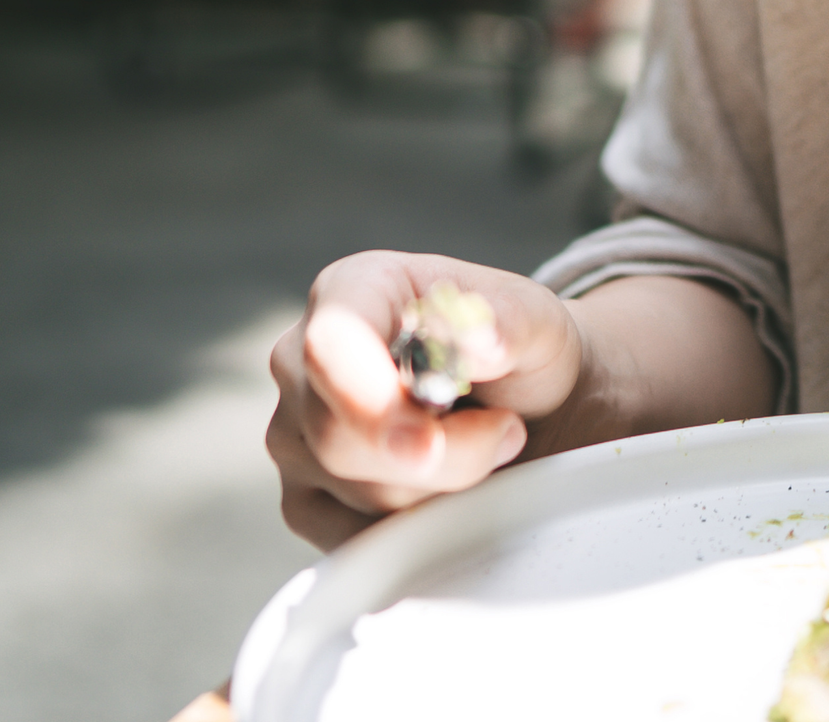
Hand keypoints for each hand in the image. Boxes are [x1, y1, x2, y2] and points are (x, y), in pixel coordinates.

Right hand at [266, 252, 581, 547]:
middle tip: (508, 433)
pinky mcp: (305, 500)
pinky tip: (449, 484)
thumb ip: (509, 321)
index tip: (429, 442)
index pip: (330, 345)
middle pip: (340, 437)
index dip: (372, 401)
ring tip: (482, 443)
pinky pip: (352, 538)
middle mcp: (301, 360)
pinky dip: (417, 524)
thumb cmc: (519, 349)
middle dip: (442, 456)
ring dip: (441, 486)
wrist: (526, 404)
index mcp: (352, 290)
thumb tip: (478, 339)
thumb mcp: (535, 320)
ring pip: (354, 494)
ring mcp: (293, 435)